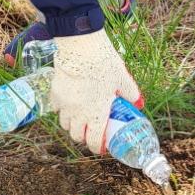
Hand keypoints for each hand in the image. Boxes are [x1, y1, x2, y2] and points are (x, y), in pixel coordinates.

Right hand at [50, 30, 140, 155]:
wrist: (81, 47)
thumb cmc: (104, 63)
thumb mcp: (122, 78)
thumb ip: (131, 93)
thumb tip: (138, 103)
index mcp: (96, 113)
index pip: (93, 140)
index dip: (97, 147)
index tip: (101, 146)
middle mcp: (78, 113)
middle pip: (76, 135)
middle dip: (83, 136)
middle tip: (90, 131)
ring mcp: (64, 104)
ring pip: (64, 124)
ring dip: (72, 124)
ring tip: (79, 117)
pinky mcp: (55, 93)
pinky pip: (56, 108)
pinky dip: (62, 109)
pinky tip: (69, 102)